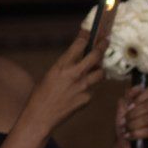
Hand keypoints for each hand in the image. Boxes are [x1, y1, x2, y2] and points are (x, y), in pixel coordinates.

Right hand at [19, 19, 109, 133]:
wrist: (41, 116)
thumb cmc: (41, 95)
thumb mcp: (50, 75)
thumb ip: (66, 67)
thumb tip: (79, 59)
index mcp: (61, 66)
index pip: (79, 45)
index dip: (86, 36)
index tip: (90, 31)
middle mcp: (74, 74)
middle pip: (96, 56)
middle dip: (103, 46)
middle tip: (106, 40)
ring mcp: (83, 87)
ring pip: (100, 73)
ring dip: (99, 70)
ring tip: (96, 69)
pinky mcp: (87, 98)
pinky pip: (94, 88)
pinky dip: (91, 87)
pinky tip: (83, 90)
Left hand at [115, 87, 147, 147]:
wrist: (125, 143)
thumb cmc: (127, 124)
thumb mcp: (124, 107)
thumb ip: (129, 95)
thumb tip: (138, 87)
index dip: (139, 97)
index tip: (129, 106)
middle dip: (133, 114)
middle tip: (125, 120)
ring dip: (133, 124)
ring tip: (126, 129)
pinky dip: (136, 133)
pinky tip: (129, 136)